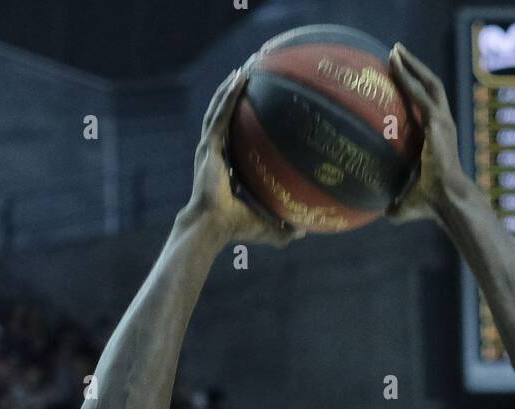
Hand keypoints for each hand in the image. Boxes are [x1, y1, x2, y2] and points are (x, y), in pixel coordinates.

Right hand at [185, 66, 305, 246]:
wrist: (212, 227)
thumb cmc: (236, 229)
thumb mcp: (267, 227)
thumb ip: (284, 228)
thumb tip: (305, 231)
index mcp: (225, 169)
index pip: (235, 141)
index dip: (242, 124)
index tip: (255, 111)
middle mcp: (215, 155)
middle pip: (224, 117)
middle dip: (234, 97)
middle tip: (249, 79)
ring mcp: (210, 148)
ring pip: (219, 110)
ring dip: (230, 88)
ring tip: (243, 70)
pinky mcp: (209, 146)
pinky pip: (221, 114)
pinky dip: (229, 95)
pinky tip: (240, 78)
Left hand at [387, 44, 467, 222]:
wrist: (446, 201)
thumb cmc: (429, 204)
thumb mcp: (406, 203)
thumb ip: (395, 204)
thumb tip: (382, 215)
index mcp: (436, 139)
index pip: (425, 109)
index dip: (414, 92)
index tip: (399, 79)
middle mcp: (442, 125)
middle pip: (429, 88)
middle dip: (414, 68)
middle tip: (396, 53)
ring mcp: (443, 121)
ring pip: (429, 83)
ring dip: (412, 65)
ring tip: (395, 50)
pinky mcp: (439, 122)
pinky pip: (421, 93)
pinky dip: (409, 76)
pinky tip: (396, 64)